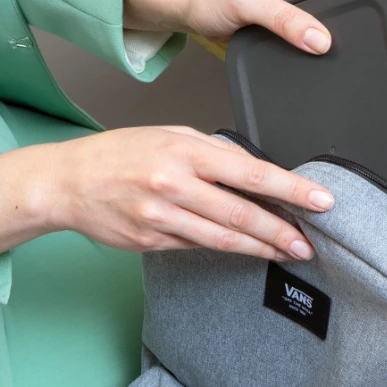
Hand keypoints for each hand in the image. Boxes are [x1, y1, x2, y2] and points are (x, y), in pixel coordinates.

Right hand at [0, 126, 333, 259]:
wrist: (66, 182)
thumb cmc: (118, 154)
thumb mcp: (167, 134)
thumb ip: (210, 150)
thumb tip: (252, 168)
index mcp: (183, 150)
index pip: (249, 171)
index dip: (290, 188)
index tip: (320, 200)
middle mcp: (173, 183)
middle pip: (241, 212)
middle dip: (282, 230)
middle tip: (309, 242)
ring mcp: (161, 216)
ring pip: (223, 237)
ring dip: (260, 247)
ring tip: (287, 252)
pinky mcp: (151, 241)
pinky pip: (197, 247)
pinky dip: (226, 249)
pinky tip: (246, 251)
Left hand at [122, 0, 384, 54]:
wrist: (186, 6)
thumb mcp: (249, 5)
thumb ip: (286, 20)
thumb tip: (323, 41)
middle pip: (360, 6)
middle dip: (376, 29)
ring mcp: (306, 7)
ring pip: (344, 24)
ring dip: (355, 43)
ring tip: (374, 68)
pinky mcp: (296, 26)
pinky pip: (325, 37)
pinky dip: (333, 51)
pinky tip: (338, 70)